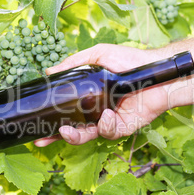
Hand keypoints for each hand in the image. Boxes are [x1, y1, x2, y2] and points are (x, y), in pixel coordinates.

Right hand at [34, 44, 174, 146]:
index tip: (37, 126)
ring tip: (67, 130)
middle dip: (56, 137)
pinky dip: (105, 125)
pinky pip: (109, 132)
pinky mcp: (123, 127)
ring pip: (88, 136)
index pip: (66, 112)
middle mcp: (95, 112)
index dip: (51, 122)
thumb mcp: (98, 56)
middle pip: (73, 130)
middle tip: (43, 139)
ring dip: (75, 136)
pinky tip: (107, 115)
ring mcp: (109, 121)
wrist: (156, 69)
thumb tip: (49, 71)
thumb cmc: (128, 61)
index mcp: (87, 98)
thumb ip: (74, 63)